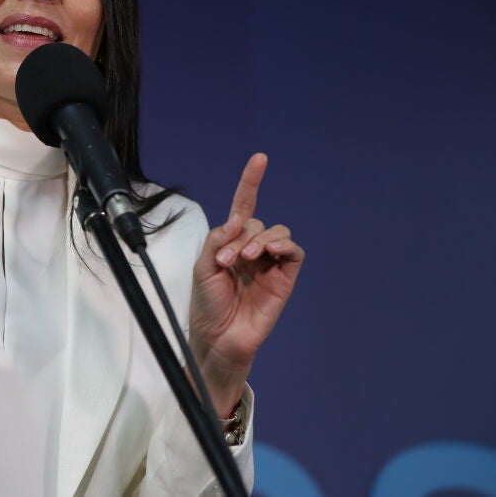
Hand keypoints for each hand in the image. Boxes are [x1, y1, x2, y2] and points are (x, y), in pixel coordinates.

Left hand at [189, 153, 304, 415]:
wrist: (218, 337)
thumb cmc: (207, 304)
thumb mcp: (202, 266)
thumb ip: (219, 238)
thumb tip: (240, 220)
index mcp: (231, 244)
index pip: (244, 207)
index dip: (251, 183)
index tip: (260, 159)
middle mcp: (253, 250)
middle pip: (257, 222)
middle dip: (241, 235)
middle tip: (226, 261)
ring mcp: (270, 263)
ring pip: (276, 232)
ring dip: (259, 239)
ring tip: (244, 259)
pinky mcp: (285, 277)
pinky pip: (293, 252)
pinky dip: (282, 245)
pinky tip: (267, 253)